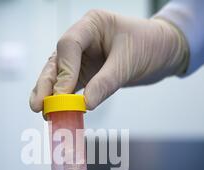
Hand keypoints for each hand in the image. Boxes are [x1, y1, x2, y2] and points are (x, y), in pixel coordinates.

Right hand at [29, 9, 188, 111]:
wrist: (164, 51)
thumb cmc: (150, 46)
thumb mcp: (129, 63)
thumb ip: (106, 83)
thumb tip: (85, 105)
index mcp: (92, 24)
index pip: (69, 45)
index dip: (64, 71)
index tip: (62, 95)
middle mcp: (82, 39)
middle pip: (57, 60)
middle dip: (47, 84)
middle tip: (39, 105)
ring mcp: (81, 56)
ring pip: (58, 74)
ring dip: (49, 93)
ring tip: (41, 111)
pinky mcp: (85, 72)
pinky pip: (69, 86)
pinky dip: (62, 98)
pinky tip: (53, 111)